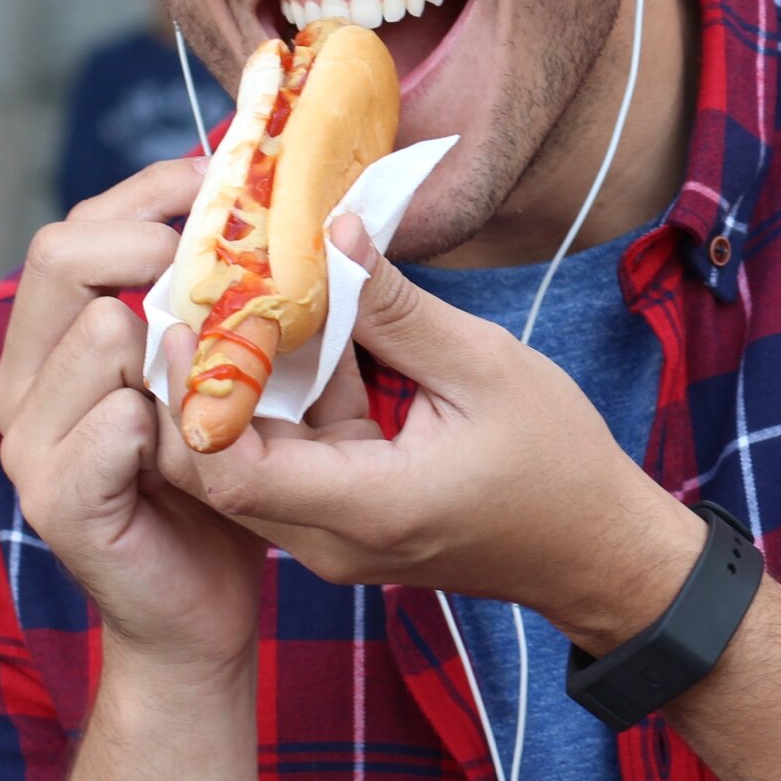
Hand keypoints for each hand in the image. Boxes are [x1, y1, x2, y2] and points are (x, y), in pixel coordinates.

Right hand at [0, 160, 264, 678]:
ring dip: (184, 336)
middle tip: (234, 258)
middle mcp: (26, 382)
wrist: (202, 611)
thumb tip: (309, 215)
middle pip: (60, 254)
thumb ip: (241, 304)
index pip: (78, 227)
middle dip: (154, 240)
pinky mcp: (59, 498)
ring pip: (99, 330)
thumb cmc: (222, 482)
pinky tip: (211, 436)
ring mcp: (31, 442)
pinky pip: (117, 421)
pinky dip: (175, 418)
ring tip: (239, 363)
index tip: (229, 181)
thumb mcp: (234, 375)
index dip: (150, 192)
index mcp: (58, 343)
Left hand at [160, 215, 707, 654]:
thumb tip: (334, 233)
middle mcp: (333, 538)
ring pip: (245, 469)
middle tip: (191, 301)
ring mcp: (336, 539)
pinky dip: (279, 406)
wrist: (593, 547)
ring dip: (233, 393)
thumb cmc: (556, 461)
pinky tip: (289, 338)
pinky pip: (287, 465)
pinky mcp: (347, 524)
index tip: (188, 323)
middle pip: (216, 474)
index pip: (233, 472)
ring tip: (228, 306)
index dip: (194, 398)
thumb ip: (398, 309)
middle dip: (195, 387)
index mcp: (368, 507)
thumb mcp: (485, 367)